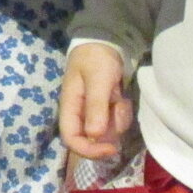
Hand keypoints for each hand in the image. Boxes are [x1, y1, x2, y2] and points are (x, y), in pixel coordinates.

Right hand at [59, 43, 132, 159]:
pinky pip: (116, 122)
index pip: (72, 140)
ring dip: (118, 119)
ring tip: (119, 97)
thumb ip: (95, 106)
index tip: (111, 149)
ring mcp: (93, 114)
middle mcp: (80, 115)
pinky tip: (121, 96)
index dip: (89, 150)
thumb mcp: (98, 80)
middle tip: (119, 108)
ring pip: (108, 133)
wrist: (105, 43)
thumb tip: (94, 136)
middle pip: (92, 140)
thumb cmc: (96, 58)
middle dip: (110, 131)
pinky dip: (122, 112)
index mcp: (70, 108)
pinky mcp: (105, 110)